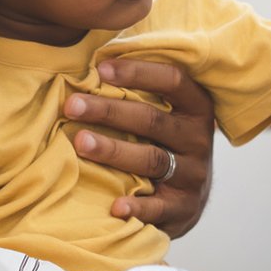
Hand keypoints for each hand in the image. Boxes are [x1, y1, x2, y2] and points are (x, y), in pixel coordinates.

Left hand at [62, 59, 215, 237]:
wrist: (189, 200)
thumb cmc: (164, 145)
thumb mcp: (167, 116)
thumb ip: (142, 93)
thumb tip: (93, 62)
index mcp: (196, 108)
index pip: (172, 81)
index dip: (138, 72)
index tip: (100, 68)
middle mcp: (198, 140)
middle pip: (152, 120)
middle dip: (109, 111)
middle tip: (72, 106)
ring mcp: (194, 175)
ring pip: (151, 159)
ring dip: (114, 150)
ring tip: (81, 142)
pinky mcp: (184, 208)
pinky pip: (160, 207)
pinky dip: (138, 207)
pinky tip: (115, 206)